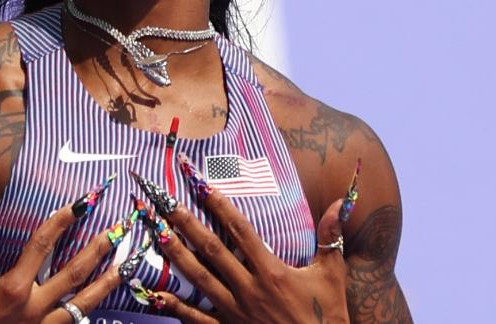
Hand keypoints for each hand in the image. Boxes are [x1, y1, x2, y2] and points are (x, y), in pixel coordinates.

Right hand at [0, 199, 126, 323]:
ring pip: (84, 303)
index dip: (62, 221)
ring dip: (107, 282)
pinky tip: (102, 300)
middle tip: (120, 230)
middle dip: (99, 248)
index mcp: (15, 288)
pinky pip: (75, 323)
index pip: (43, 245)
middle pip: (75, 273)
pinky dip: (91, 311)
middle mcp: (35, 308)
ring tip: (127, 265)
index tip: (81, 204)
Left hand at [132, 165, 349, 323]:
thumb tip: (339, 202)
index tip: (202, 185)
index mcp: (272, 270)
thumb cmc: (327, 315)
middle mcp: (249, 288)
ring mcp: (235, 311)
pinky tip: (156, 294)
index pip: (241, 230)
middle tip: (166, 202)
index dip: (220, 205)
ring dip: (177, 255)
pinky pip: (197, 319)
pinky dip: (176, 307)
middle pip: (212, 249)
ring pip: (200, 278)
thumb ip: (331, 237)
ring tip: (157, 234)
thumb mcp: (332, 274)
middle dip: (187, 223)